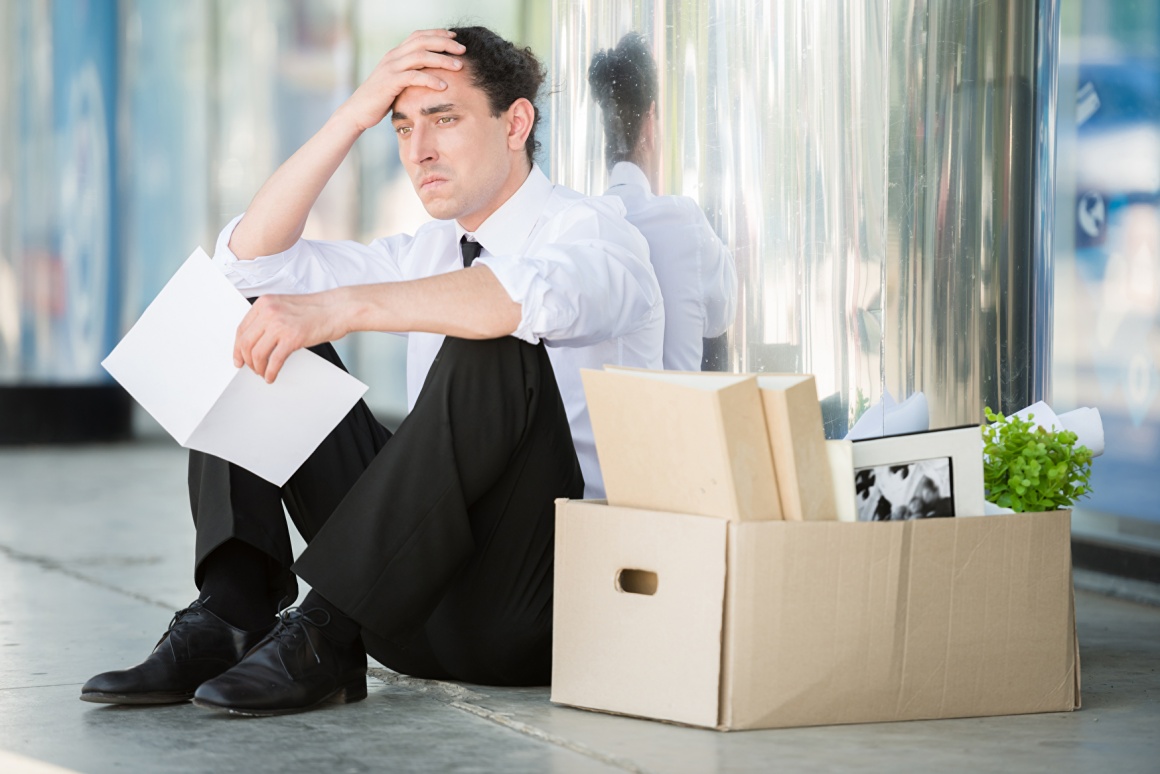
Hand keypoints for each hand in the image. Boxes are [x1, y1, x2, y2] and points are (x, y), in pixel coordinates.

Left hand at [233, 292, 349, 382]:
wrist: (338, 308)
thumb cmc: (317, 309)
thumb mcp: (285, 306)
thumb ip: (269, 318)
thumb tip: (257, 340)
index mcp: (265, 303)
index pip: (242, 329)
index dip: (237, 348)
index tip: (239, 359)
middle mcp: (269, 312)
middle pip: (246, 343)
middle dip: (246, 361)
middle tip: (251, 369)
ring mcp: (280, 325)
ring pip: (257, 354)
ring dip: (258, 368)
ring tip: (264, 373)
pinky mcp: (292, 338)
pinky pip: (274, 361)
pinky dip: (271, 372)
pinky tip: (272, 376)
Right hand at [341, 29, 465, 132]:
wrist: (358, 111)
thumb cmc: (380, 99)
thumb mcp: (396, 82)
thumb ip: (410, 73)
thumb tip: (429, 73)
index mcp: (396, 54)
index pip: (419, 36)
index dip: (437, 34)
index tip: (455, 38)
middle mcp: (393, 56)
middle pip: (423, 41)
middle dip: (445, 43)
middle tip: (463, 50)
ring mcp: (391, 68)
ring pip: (420, 56)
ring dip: (442, 59)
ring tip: (459, 66)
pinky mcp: (390, 82)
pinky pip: (414, 76)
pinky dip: (430, 79)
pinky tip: (444, 86)